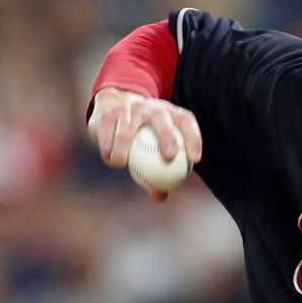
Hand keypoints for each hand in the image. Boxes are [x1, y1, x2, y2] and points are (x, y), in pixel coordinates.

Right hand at [87, 87, 201, 202]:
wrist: (114, 104)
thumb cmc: (142, 133)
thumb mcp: (152, 146)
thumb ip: (158, 170)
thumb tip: (161, 198)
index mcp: (168, 113)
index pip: (186, 122)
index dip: (193, 139)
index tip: (194, 161)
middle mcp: (150, 108)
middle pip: (161, 118)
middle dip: (167, 136)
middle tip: (169, 157)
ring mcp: (128, 109)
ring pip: (126, 132)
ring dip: (123, 151)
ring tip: (121, 165)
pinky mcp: (108, 115)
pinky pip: (107, 134)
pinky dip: (108, 149)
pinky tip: (110, 159)